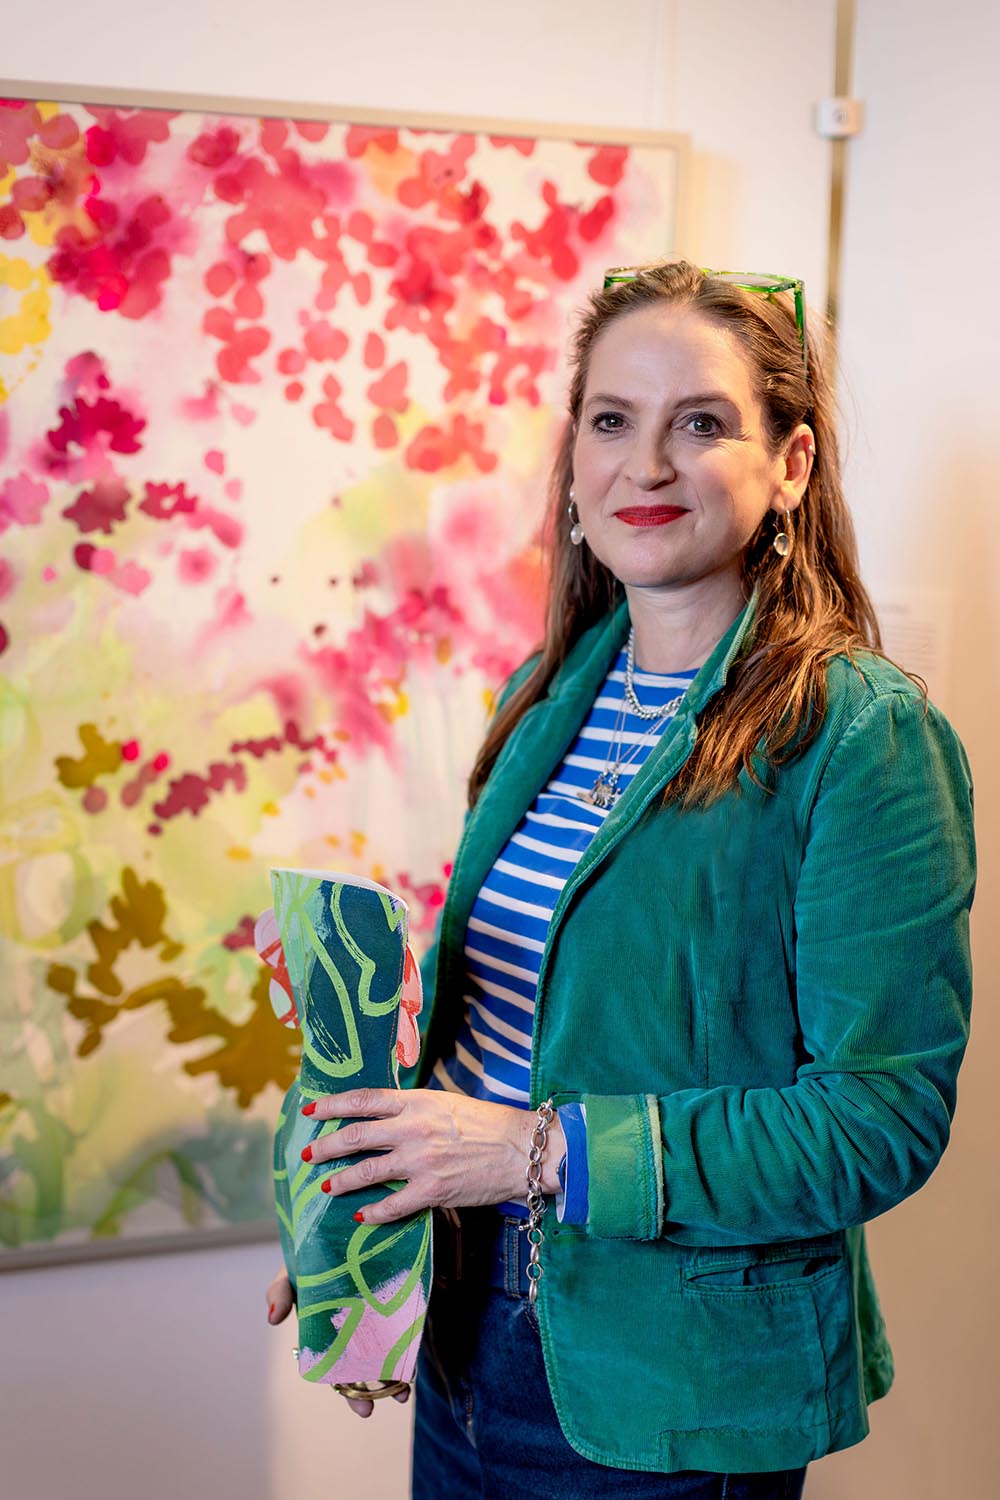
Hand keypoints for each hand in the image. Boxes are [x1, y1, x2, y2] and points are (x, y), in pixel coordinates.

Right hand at [264, 1265, 410, 1417]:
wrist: (337, 1230)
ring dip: (394, 1375)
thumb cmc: (307, 1259)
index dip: (348, 1390)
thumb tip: (273, 1319)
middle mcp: (352, 1330)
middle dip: (368, 1392)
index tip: (363, 1409)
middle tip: (373, 1409)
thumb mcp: (288, 1273)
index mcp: (326, 1331)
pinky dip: (408, 1342)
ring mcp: (375, 1315)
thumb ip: (278, 1292)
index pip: (338, 1367)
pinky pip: (403, 1324)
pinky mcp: (394, 1298)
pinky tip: (414, 1360)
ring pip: (385, 1351)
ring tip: (402, 1393)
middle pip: (361, 1367)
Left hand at [302, 1087, 565, 1224]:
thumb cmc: (487, 1124)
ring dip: (341, 1181)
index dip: (332, 1105)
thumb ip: (413, 1109)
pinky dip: (373, 1213)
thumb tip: (382, 1115)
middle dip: (326, 1146)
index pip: (363, 1099)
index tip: (311, 1110)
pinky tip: (362, 1216)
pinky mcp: (433, 1190)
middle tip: (308, 1154)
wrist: (522, 1149)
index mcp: (416, 1102)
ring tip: (326, 1187)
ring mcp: (421, 1161)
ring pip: (366, 1172)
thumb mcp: (446, 1103)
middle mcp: (413, 1128)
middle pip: (355, 1136)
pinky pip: (392, 1205)